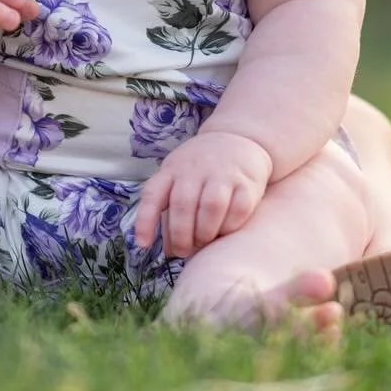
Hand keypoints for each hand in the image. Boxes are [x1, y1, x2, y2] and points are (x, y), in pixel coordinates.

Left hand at [134, 131, 271, 258]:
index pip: (153, 194)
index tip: (143, 245)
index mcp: (172, 170)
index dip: (145, 220)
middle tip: (183, 251)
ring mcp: (222, 173)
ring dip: (205, 232)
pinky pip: (239, 209)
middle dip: (181, 235)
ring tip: (204, 241)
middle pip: (183, 204)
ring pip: (211, 206)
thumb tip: (169, 251)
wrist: (237, 138)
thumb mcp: (178, 178)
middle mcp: (195, 169)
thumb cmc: (201, 169)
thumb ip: (171, 211)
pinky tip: (225, 231)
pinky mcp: (247, 181)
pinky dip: (230, 226)